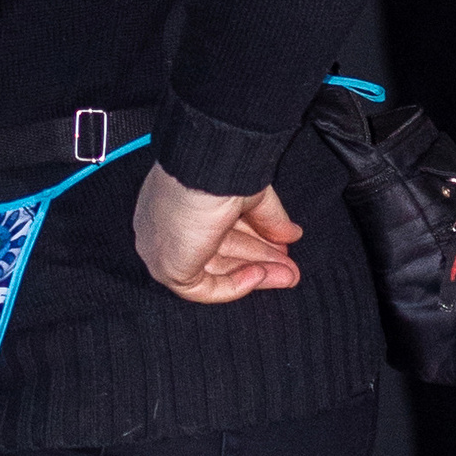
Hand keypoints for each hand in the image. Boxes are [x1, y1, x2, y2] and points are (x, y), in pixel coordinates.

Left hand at [132, 166, 302, 303]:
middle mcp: (168, 222)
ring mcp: (164, 246)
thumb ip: (270, 217)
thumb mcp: (251, 193)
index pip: (219, 226)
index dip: (254, 238)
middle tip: (289, 267)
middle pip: (221, 249)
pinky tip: (259, 274)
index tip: (280, 244)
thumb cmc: (219, 168)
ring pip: (216, 269)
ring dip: (255, 273)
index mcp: (179, 196)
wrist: (205, 170)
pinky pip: (204, 288)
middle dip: (260, 259)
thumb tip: (291, 234)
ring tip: (287, 275)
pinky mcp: (167, 268)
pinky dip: (235, 285)